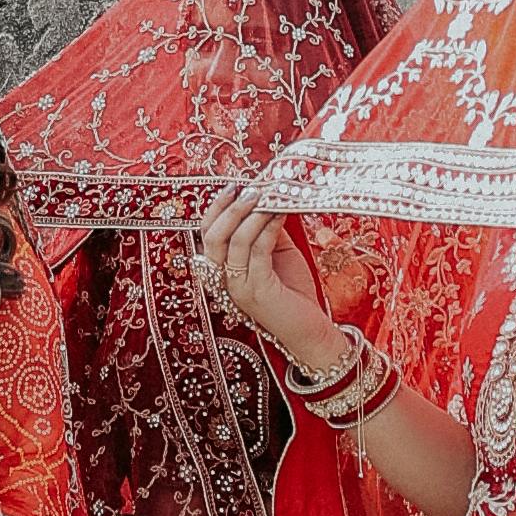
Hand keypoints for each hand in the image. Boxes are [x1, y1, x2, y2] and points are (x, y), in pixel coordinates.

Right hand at [198, 199, 354, 387]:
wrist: (310, 330)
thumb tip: (265, 199)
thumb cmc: (292, 292)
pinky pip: (257, 251)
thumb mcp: (276, 253)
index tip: (233, 186)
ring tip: (267, 196)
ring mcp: (237, 288)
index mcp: (221, 271)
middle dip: (229, 208)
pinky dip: (267, 228)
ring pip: (233, 242)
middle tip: (249, 189)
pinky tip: (280, 214)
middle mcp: (222, 281)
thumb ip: (265, 230)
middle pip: (211, 237)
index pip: (206, 234)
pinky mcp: (257, 291)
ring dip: (250, 214)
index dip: (216, 208)